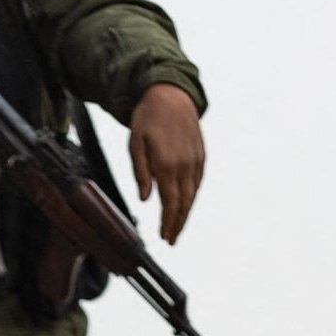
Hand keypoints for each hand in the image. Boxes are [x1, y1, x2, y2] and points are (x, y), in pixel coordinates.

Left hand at [129, 83, 204, 243]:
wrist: (171, 95)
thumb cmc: (148, 117)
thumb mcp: (135, 142)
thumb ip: (141, 171)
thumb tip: (146, 198)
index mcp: (167, 165)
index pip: (170, 203)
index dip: (168, 223)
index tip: (165, 237)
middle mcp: (184, 166)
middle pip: (184, 205)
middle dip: (178, 225)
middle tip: (172, 240)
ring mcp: (195, 162)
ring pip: (192, 196)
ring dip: (185, 214)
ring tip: (178, 227)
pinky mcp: (200, 157)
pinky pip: (197, 183)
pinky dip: (191, 197)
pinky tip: (185, 204)